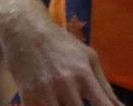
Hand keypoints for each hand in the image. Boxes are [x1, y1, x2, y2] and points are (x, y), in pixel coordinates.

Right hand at [0, 15, 123, 105]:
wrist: (27, 33)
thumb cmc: (63, 46)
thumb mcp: (89, 58)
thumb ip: (104, 86)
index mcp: (84, 74)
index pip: (102, 105)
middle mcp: (66, 85)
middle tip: (82, 101)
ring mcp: (45, 94)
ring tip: (70, 101)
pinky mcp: (28, 100)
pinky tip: (55, 102)